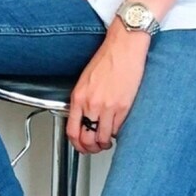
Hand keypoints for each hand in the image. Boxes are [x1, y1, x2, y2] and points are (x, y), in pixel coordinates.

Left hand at [67, 27, 149, 153]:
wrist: (123, 47)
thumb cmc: (107, 59)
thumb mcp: (86, 80)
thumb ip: (82, 100)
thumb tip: (83, 117)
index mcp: (79, 97)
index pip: (72, 130)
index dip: (76, 144)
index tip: (81, 146)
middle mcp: (91, 104)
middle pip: (87, 139)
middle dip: (91, 148)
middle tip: (95, 147)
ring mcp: (107, 106)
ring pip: (103, 138)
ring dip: (105, 143)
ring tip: (107, 140)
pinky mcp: (123, 106)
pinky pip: (117, 129)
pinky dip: (116, 132)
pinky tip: (115, 129)